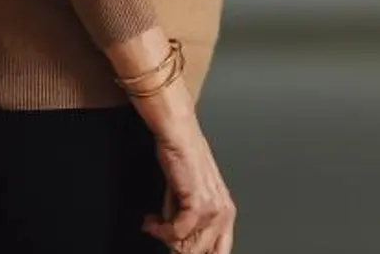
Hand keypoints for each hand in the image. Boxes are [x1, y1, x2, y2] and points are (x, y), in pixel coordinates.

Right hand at [143, 113, 235, 253]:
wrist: (179, 137)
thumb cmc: (183, 162)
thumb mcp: (192, 197)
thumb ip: (192, 223)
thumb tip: (179, 246)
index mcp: (226, 213)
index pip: (219, 251)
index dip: (198, 253)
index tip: (178, 251)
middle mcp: (224, 213)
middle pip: (201, 252)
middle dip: (176, 247)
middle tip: (162, 233)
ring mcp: (213, 209)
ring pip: (188, 246)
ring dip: (165, 237)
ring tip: (155, 223)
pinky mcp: (199, 203)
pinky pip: (177, 232)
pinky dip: (160, 229)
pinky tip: (153, 220)